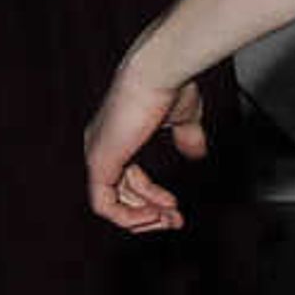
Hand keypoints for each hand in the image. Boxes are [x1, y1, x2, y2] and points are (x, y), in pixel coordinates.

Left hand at [85, 59, 207, 233]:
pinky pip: (105, 205)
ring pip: (111, 205)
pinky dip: (129, 217)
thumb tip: (197, 154)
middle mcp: (100, 146)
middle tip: (176, 221)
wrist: (159, 72)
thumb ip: (187, 138)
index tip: (176, 207)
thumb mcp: (184, 119)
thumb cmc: (170, 86)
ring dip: (143, 218)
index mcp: (117, 136)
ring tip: (169, 221)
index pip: (127, 179)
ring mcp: (96, 155)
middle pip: (119, 195)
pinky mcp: (99, 162)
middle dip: (150, 212)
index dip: (152, 197)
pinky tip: (154, 215)